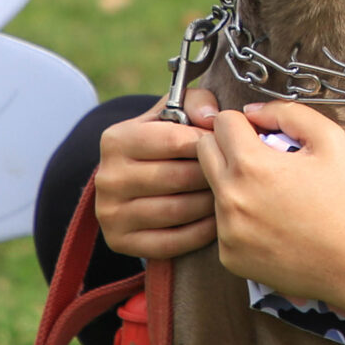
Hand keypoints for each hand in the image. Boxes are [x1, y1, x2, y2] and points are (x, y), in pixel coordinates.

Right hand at [95, 89, 218, 258]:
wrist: (131, 182)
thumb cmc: (161, 142)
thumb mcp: (171, 114)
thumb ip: (194, 102)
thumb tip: (210, 117)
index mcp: (116, 140)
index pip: (173, 140)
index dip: (208, 143)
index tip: (227, 146)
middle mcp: (107, 177)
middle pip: (178, 178)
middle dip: (213, 176)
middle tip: (237, 175)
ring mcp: (110, 213)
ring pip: (177, 211)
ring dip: (211, 204)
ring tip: (230, 195)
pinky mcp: (119, 242)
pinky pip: (171, 242)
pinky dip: (201, 232)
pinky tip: (217, 221)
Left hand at [198, 101, 344, 316]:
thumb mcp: (331, 140)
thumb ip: (287, 113)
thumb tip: (252, 112)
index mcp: (251, 165)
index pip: (222, 122)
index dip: (245, 123)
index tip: (263, 136)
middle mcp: (230, 199)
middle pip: (205, 151)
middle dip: (229, 146)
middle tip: (262, 159)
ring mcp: (227, 232)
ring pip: (213, 188)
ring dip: (234, 183)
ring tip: (272, 195)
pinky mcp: (228, 256)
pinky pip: (222, 223)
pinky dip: (240, 218)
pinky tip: (271, 223)